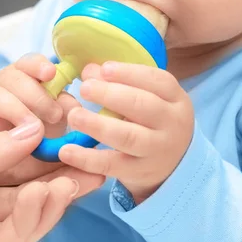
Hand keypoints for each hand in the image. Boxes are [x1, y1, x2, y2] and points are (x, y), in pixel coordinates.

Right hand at [0, 53, 78, 137]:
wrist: (26, 156)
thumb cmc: (44, 127)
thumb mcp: (59, 116)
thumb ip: (65, 107)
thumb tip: (74, 107)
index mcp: (26, 75)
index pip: (30, 62)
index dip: (39, 65)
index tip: (50, 73)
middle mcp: (5, 83)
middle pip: (14, 77)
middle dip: (37, 96)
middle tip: (55, 115)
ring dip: (19, 111)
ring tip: (37, 129)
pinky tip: (9, 137)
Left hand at [58, 61, 194, 203]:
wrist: (174, 164)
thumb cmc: (153, 121)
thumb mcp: (148, 98)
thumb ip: (121, 83)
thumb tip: (89, 71)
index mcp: (175, 99)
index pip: (158, 81)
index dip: (130, 73)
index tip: (104, 69)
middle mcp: (172, 124)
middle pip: (143, 106)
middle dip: (111, 95)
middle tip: (84, 87)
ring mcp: (158, 150)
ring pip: (128, 136)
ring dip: (98, 125)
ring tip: (74, 116)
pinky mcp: (140, 172)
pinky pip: (112, 165)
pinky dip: (87, 158)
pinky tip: (66, 150)